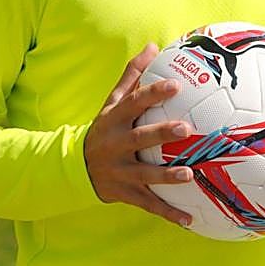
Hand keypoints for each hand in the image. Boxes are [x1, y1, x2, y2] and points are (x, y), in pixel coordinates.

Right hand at [84, 44, 194, 226]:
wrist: (75, 167)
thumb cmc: (105, 129)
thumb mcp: (112, 103)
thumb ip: (132, 76)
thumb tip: (154, 45)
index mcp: (114, 120)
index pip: (134, 103)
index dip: (153, 94)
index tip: (176, 85)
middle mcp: (115, 145)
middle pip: (139, 138)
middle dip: (161, 134)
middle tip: (186, 128)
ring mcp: (119, 171)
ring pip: (145, 174)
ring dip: (166, 176)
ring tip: (189, 175)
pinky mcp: (125, 193)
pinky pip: (148, 204)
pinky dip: (169, 213)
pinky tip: (189, 219)